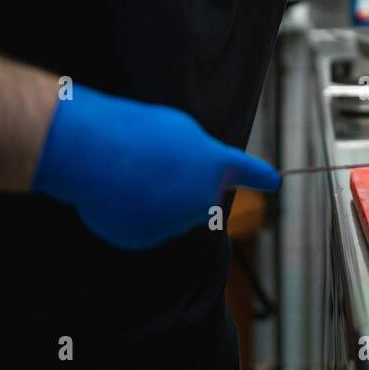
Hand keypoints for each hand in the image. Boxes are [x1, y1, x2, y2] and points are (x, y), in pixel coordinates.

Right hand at [33, 85, 278, 249]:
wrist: (95, 152)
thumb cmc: (137, 131)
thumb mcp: (180, 130)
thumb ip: (197, 157)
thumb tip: (193, 178)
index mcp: (215, 165)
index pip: (246, 171)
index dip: (260, 176)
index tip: (273, 181)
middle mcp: (203, 198)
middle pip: (202, 199)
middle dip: (186, 188)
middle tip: (156, 166)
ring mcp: (174, 223)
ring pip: (171, 215)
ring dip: (157, 201)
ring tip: (131, 176)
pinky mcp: (145, 239)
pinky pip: (144, 228)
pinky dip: (132, 215)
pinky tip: (117, 195)